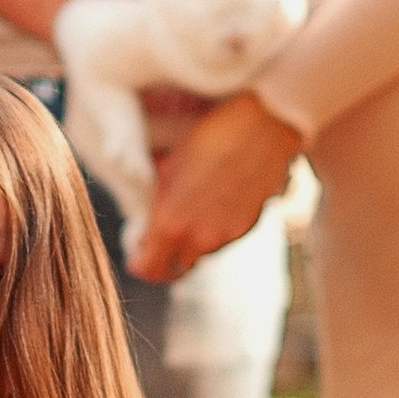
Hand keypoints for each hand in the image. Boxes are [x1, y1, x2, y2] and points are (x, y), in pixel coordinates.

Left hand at [129, 92, 302, 284]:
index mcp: (172, 223)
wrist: (262, 128)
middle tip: (158, 241)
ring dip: (190, 242)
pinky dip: (213, 230)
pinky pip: (223, 239)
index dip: (140, 262)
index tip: (136, 253)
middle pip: (176, 269)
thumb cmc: (212, 137)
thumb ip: (157, 199)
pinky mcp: (248, 226)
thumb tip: (148, 213)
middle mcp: (200, 238)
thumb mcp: (171, 165)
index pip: (149, 268)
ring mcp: (227, 235)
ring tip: (189, 212)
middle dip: (164, 258)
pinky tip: (213, 204)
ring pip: (201, 253)